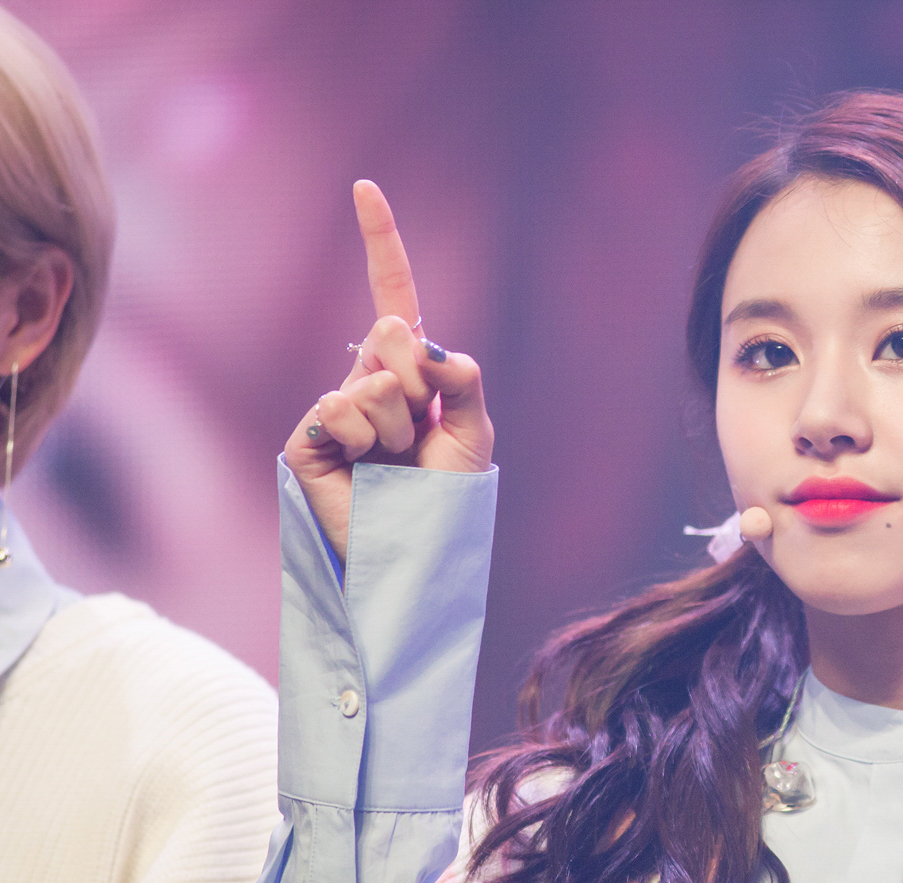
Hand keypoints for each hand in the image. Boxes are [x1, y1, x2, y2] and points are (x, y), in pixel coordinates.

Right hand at [284, 180, 493, 560]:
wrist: (416, 554)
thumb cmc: (446, 502)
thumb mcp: (475, 434)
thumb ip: (462, 378)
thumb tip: (420, 339)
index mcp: (411, 375)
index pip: (394, 299)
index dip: (382, 244)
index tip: (364, 187)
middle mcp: (370, 382)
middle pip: (391, 333)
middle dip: (418, 381)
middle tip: (420, 435)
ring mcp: (336, 409)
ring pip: (372, 380)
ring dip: (397, 426)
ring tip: (396, 464)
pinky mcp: (307, 439)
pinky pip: (338, 407)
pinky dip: (362, 435)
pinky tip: (364, 467)